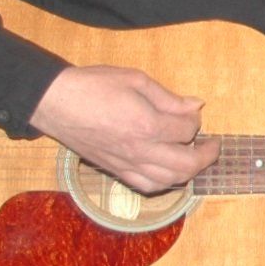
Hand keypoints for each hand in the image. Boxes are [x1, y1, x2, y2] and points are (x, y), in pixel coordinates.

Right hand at [29, 65, 217, 195]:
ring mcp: (126, 163)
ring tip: (193, 157)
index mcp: (147, 125)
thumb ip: (168, 97)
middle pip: (187, 165)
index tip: (191, 112)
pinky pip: (146, 185)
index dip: (195, 120)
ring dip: (188, 171)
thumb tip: (196, 105)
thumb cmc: (91, 85)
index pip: (187, 131)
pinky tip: (168, 171)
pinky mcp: (114, 170)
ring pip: (169, 180)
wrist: (52, 101)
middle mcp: (139, 150)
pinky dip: (164, 182)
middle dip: (206, 156)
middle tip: (212, 145)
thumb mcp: (134, 79)